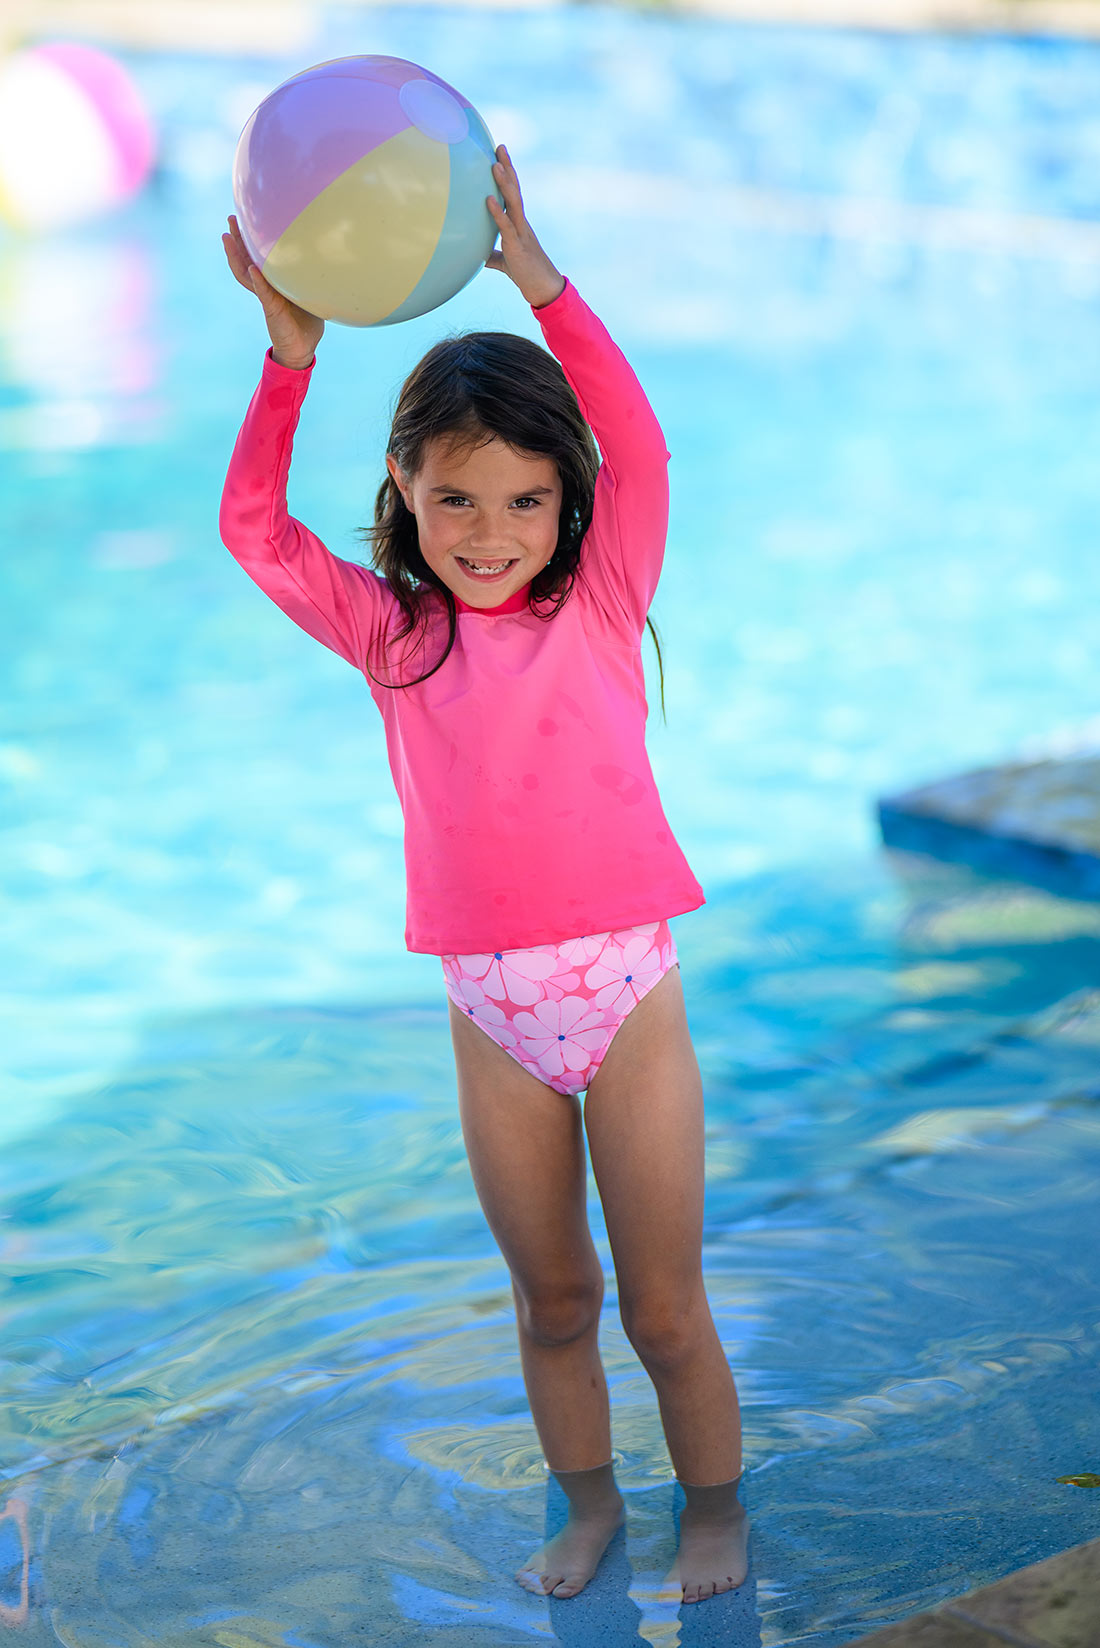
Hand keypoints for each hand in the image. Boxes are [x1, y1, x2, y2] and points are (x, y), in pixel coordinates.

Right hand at [222, 215, 323, 367]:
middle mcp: (266, 288)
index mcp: (274, 282)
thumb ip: (308, 276)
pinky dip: (258, 281)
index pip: (257, 257)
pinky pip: (263, 293)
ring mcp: (266, 298)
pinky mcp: (272, 310)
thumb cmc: (307, 322)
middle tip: (231, 218)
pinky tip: (252, 269)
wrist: (302, 349)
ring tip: (227, 238)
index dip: (250, 241)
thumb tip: (322, 254)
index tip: (246, 220)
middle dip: (237, 240)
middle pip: (246, 260)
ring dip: (237, 255)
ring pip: (246, 273)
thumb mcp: (309, 293)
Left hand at [484, 146, 564, 309]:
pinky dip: (496, 212)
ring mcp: (520, 232)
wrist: (543, 288)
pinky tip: (488, 199)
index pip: (512, 193)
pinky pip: (505, 225)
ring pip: (513, 202)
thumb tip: (478, 256)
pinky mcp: (516, 245)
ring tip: (495, 164)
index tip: (499, 155)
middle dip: (507, 167)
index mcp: (518, 224)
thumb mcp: (506, 263)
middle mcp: (521, 223)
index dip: (506, 174)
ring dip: (504, 183)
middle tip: (499, 146)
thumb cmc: (526, 274)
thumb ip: (493, 256)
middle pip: (514, 189)